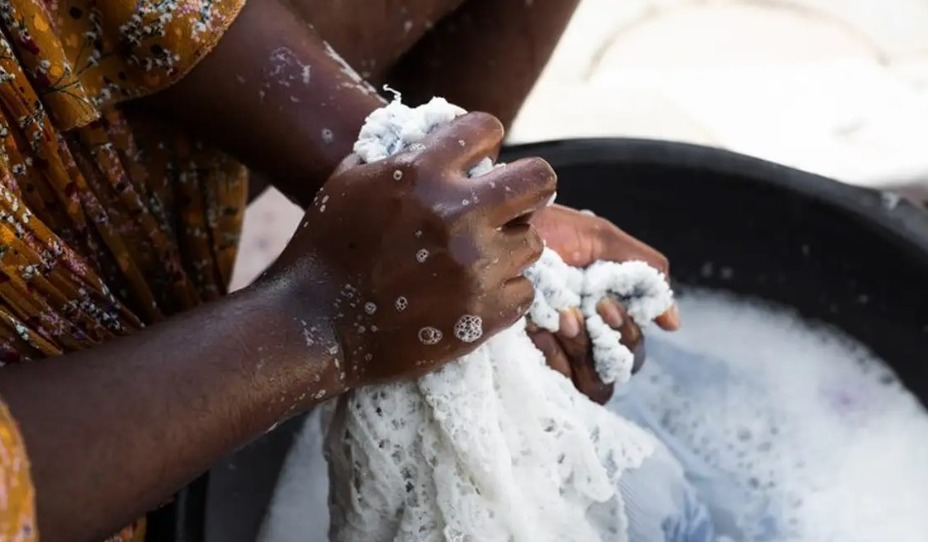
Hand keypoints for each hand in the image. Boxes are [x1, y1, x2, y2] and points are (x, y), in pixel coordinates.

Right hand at [271, 113, 555, 390]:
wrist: (314, 327)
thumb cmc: (324, 250)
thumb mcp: (348, 182)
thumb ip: (396, 153)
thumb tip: (432, 135)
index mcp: (422, 173)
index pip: (488, 129)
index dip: (485, 142)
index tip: (479, 160)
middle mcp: (457, 215)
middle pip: (540, 180)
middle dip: (527, 188)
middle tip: (510, 203)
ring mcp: (475, 267)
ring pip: (533, 241)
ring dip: (510, 246)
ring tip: (479, 258)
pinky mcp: (484, 314)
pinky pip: (525, 290)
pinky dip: (504, 292)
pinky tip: (474, 293)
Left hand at [529, 204, 679, 403]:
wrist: (496, 228)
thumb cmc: (545, 229)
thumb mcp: (599, 239)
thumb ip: (643, 273)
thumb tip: (672, 323)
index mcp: (602, 313)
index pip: (631, 348)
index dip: (628, 334)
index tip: (607, 306)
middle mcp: (582, 338)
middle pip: (619, 370)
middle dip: (609, 341)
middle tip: (585, 312)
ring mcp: (555, 353)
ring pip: (595, 385)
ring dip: (583, 350)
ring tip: (561, 319)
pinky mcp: (527, 363)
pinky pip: (560, 386)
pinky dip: (555, 359)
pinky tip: (538, 331)